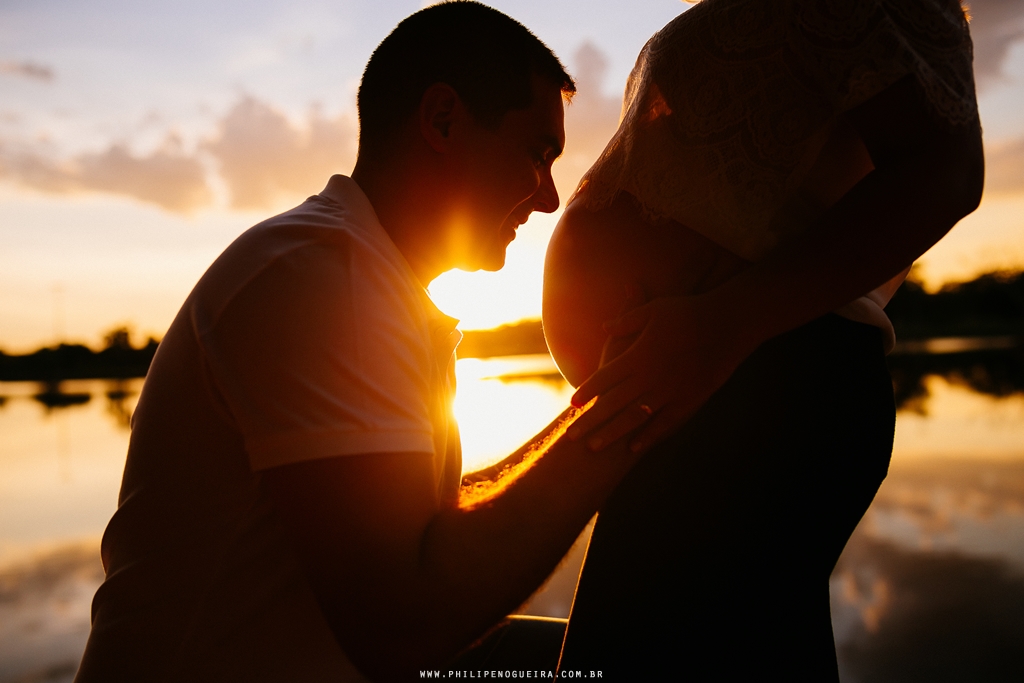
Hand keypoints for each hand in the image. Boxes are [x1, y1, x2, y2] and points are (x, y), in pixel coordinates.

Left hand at [566, 293, 757, 452]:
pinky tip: (634, 446)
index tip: (572, 403)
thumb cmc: (689, 311)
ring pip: (634, 418)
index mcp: (637, 356)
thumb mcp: (654, 310)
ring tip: (594, 447)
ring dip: (612, 434)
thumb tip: (604, 325)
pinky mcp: (689, 400)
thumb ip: (627, 320)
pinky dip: (648, 436)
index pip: (604, 378)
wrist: (729, 323)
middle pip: (612, 404)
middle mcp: (649, 377)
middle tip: (571, 436)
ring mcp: (669, 392)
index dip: (587, 392)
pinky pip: (664, 423)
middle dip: (590, 421)